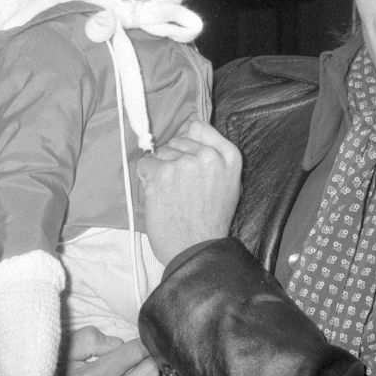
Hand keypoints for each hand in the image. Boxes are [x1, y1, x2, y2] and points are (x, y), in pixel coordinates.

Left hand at [139, 119, 241, 263]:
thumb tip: (192, 135)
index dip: (188, 140)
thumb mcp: (230, 185)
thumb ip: (216, 159)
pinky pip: (145, 164)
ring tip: (172, 194)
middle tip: (180, 185)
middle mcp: (209, 155)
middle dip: (174, 158)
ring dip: (161, 170)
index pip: (199, 128)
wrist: (196, 247)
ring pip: (161, 153)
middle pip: (178, 140)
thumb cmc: (211, 222)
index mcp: (229, 157)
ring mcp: (184, 162)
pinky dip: (147, 179)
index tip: (185, 154)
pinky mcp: (162, 172)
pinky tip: (159, 196)